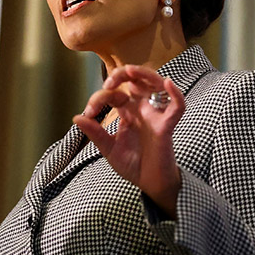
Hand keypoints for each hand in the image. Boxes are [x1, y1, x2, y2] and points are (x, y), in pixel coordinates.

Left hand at [73, 65, 184, 216]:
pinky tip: (168, 83)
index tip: (89, 112)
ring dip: (144, 74)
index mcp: (128, 113)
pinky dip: (176, 94)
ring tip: (130, 70)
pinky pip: (177, 106)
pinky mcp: (167, 126)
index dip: (99, 98)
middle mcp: (142, 109)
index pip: (114, 95)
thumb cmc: (133, 164)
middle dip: (121, 76)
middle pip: (136, 81)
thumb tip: (77, 117)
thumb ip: (96, 133)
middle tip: (108, 83)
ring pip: (155, 85)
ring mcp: (156, 115)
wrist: (150, 183)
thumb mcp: (109, 149)